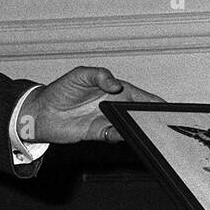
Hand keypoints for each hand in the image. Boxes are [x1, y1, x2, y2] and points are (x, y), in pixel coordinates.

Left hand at [20, 66, 162, 143]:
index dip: (155, 101)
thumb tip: (116, 85)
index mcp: (116, 89)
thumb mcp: (80, 74)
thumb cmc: (61, 89)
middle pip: (139, 113)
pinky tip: (120, 132)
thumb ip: (100, 75)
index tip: (167, 106)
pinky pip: (114, 136)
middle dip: (151, 117)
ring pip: (129, 126)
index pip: (141, 96)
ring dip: (137, 128)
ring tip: (144, 128)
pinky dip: (119, 135)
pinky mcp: (98, 133)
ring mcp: (107, 120)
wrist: (42, 111)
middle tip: (160, 120)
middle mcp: (114, 106)